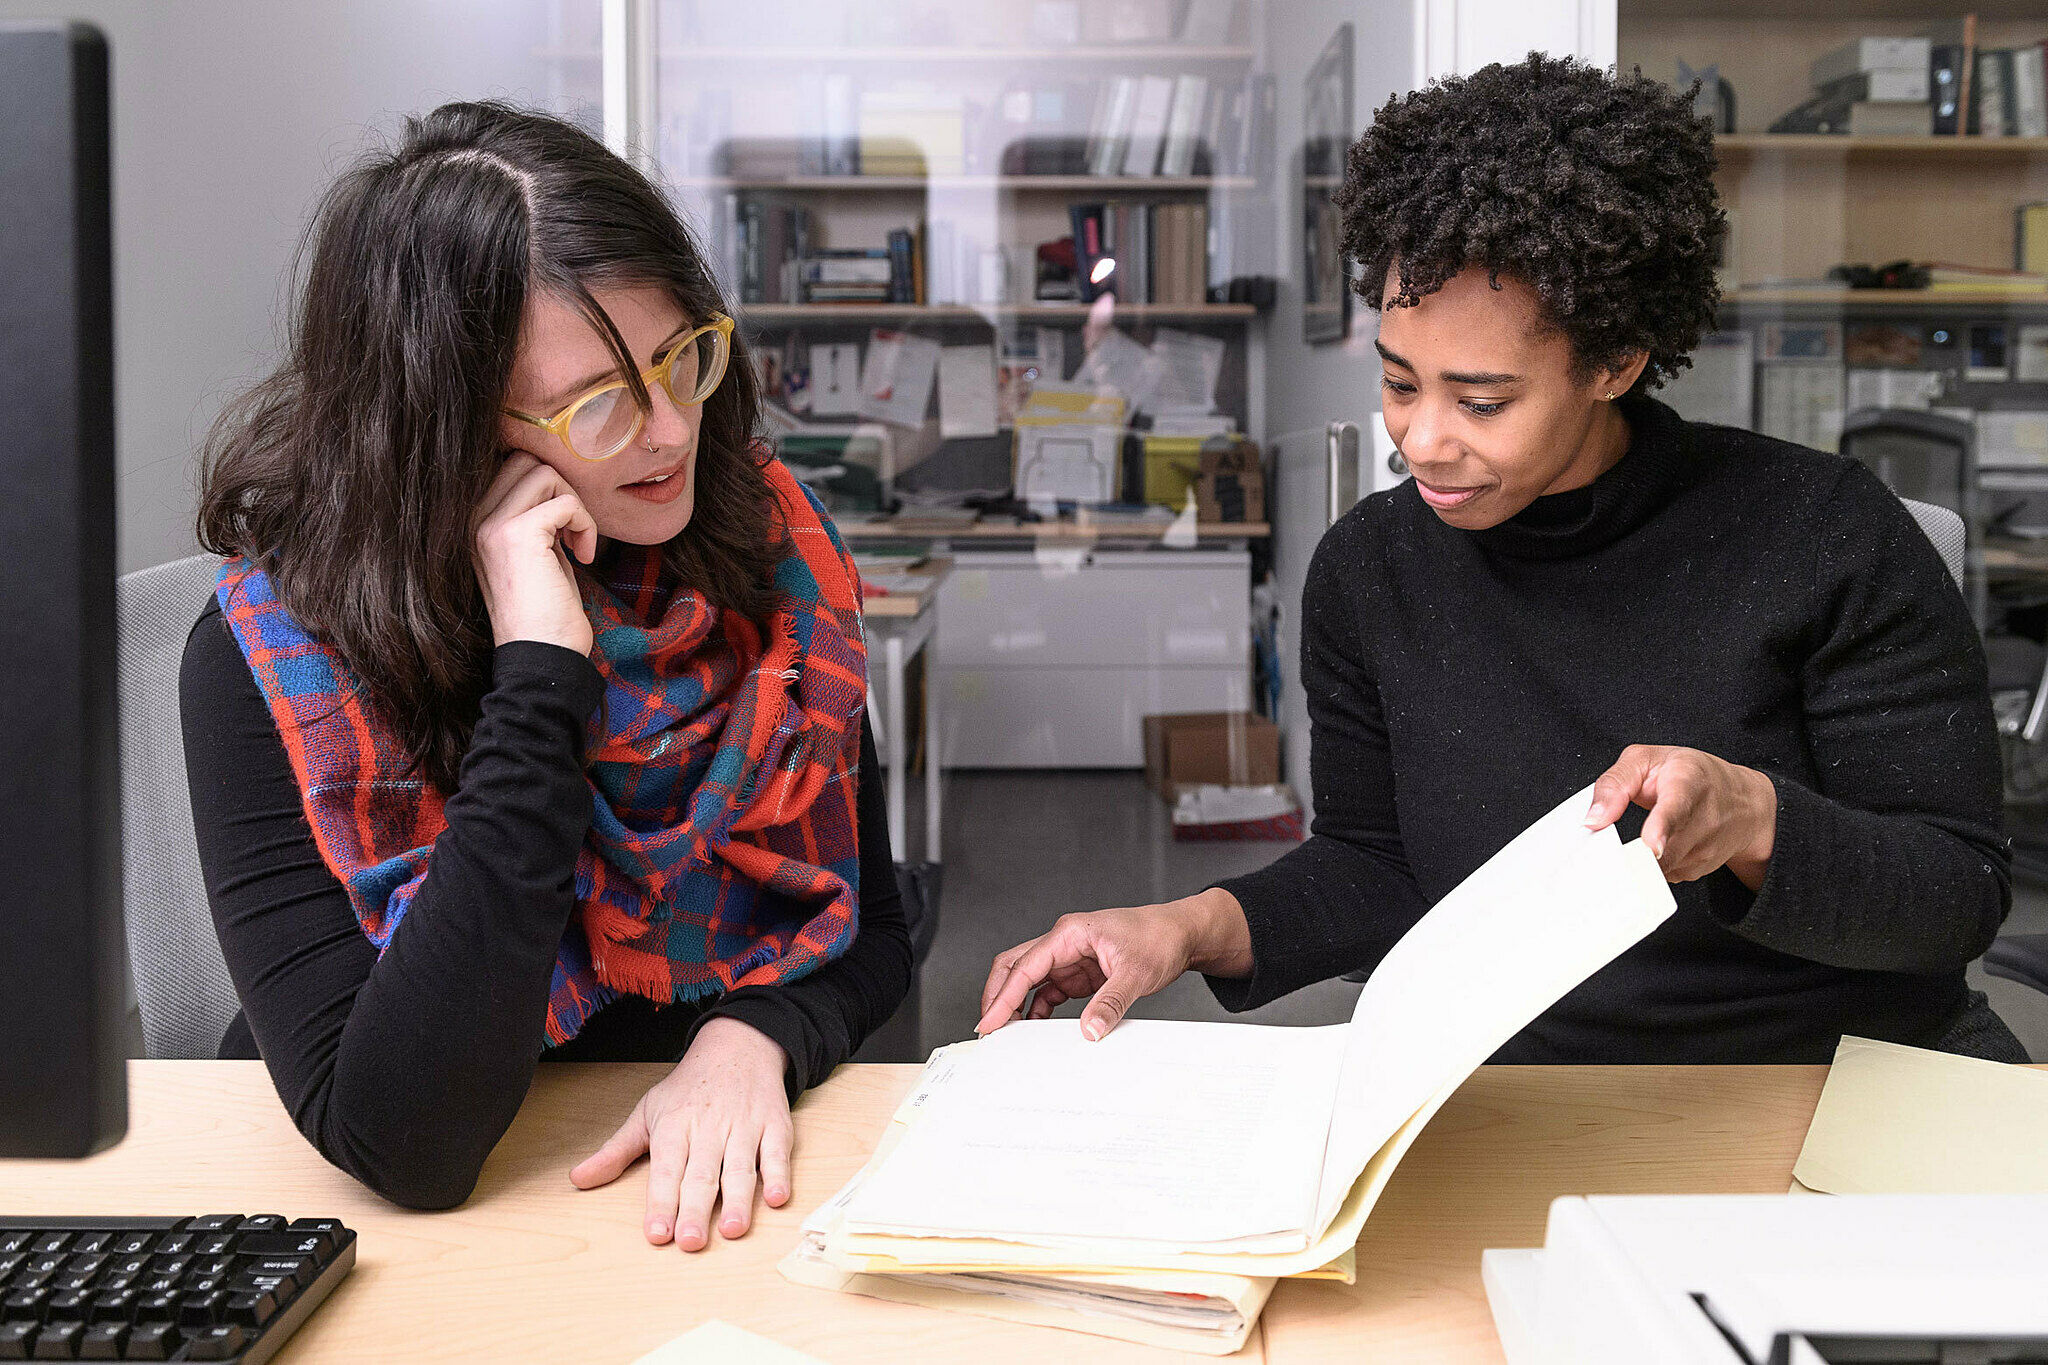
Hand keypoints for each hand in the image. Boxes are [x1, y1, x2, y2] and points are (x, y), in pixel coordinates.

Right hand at [473, 452, 597, 654]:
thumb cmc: (545, 613)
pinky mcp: (519, 535)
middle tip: (572, 528)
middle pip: (526, 460)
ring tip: (577, 543)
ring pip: (545, 473)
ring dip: (575, 505)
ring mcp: (492, 526)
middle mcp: (475, 520)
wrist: (541, 655)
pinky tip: (583, 555)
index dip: (548, 487)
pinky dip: (586, 525)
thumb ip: (535, 519)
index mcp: (475, 523)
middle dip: (561, 487)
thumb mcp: (534, 555)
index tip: (562, 526)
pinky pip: (566, 503)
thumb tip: (557, 486)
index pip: (510, 466)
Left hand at [569, 1016, 793, 1249]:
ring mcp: (745, 1127)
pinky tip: (777, 1198)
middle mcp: (709, 1128)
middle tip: (690, 1242)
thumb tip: (578, 1180)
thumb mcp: (647, 1112)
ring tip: (732, 1230)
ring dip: (738, 1200)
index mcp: (674, 1127)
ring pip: (741, 1167)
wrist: (738, 1046)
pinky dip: (779, 1175)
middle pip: (702, 1174)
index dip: (661, 1202)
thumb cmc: (689, 1088)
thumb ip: (616, 1151)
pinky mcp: (775, 1126)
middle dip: (695, 1209)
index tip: (657, 1233)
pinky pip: (778, 1152)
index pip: (666, 1169)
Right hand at [975, 888, 1252, 1040]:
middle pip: (1015, 967)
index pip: (1025, 966)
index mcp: (1070, 934)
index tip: (990, 1022)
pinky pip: (1049, 991)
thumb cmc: (1159, 938)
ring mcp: (1070, 957)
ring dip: (1016, 1005)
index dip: (1003, 997)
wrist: (1181, 934)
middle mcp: (1064, 943)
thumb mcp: (1136, 974)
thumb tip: (1089, 1031)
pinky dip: (1037, 1009)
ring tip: (1007, 1035)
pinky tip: (1035, 1028)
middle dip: (998, 997)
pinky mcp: (1080, 972)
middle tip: (988, 1029)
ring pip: (1029, 980)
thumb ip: (1110, 1003)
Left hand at [1584, 745, 1777, 889]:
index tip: (1650, 845)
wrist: (1742, 801)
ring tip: (1635, 840)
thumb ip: (1615, 783)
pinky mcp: (1701, 869)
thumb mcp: (1646, 759)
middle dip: (1633, 856)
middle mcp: (1705, 817)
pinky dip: (1649, 867)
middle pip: (1664, 850)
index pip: (1676, 808)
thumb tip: (1593, 820)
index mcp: (1688, 782)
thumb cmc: (1689, 774)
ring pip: (1659, 868)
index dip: (1662, 827)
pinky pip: (1663, 875)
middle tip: (1611, 853)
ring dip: (1637, 861)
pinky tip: (1655, 847)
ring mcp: (1707, 848)